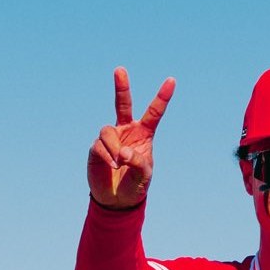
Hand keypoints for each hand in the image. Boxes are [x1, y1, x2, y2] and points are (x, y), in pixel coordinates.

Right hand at [87, 67, 175, 208]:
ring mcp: (111, 138)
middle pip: (123, 104)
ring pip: (108, 131)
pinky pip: (99, 145)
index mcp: (144, 134)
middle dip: (121, 87)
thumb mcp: (144, 175)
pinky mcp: (97, 147)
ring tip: (119, 164)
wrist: (117, 198)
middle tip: (119, 70)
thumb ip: (138, 162)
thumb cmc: (135, 184)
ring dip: (114, 148)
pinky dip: (107, 156)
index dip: (162, 97)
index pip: (154, 112)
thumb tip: (123, 153)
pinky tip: (113, 166)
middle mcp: (127, 131)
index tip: (172, 80)